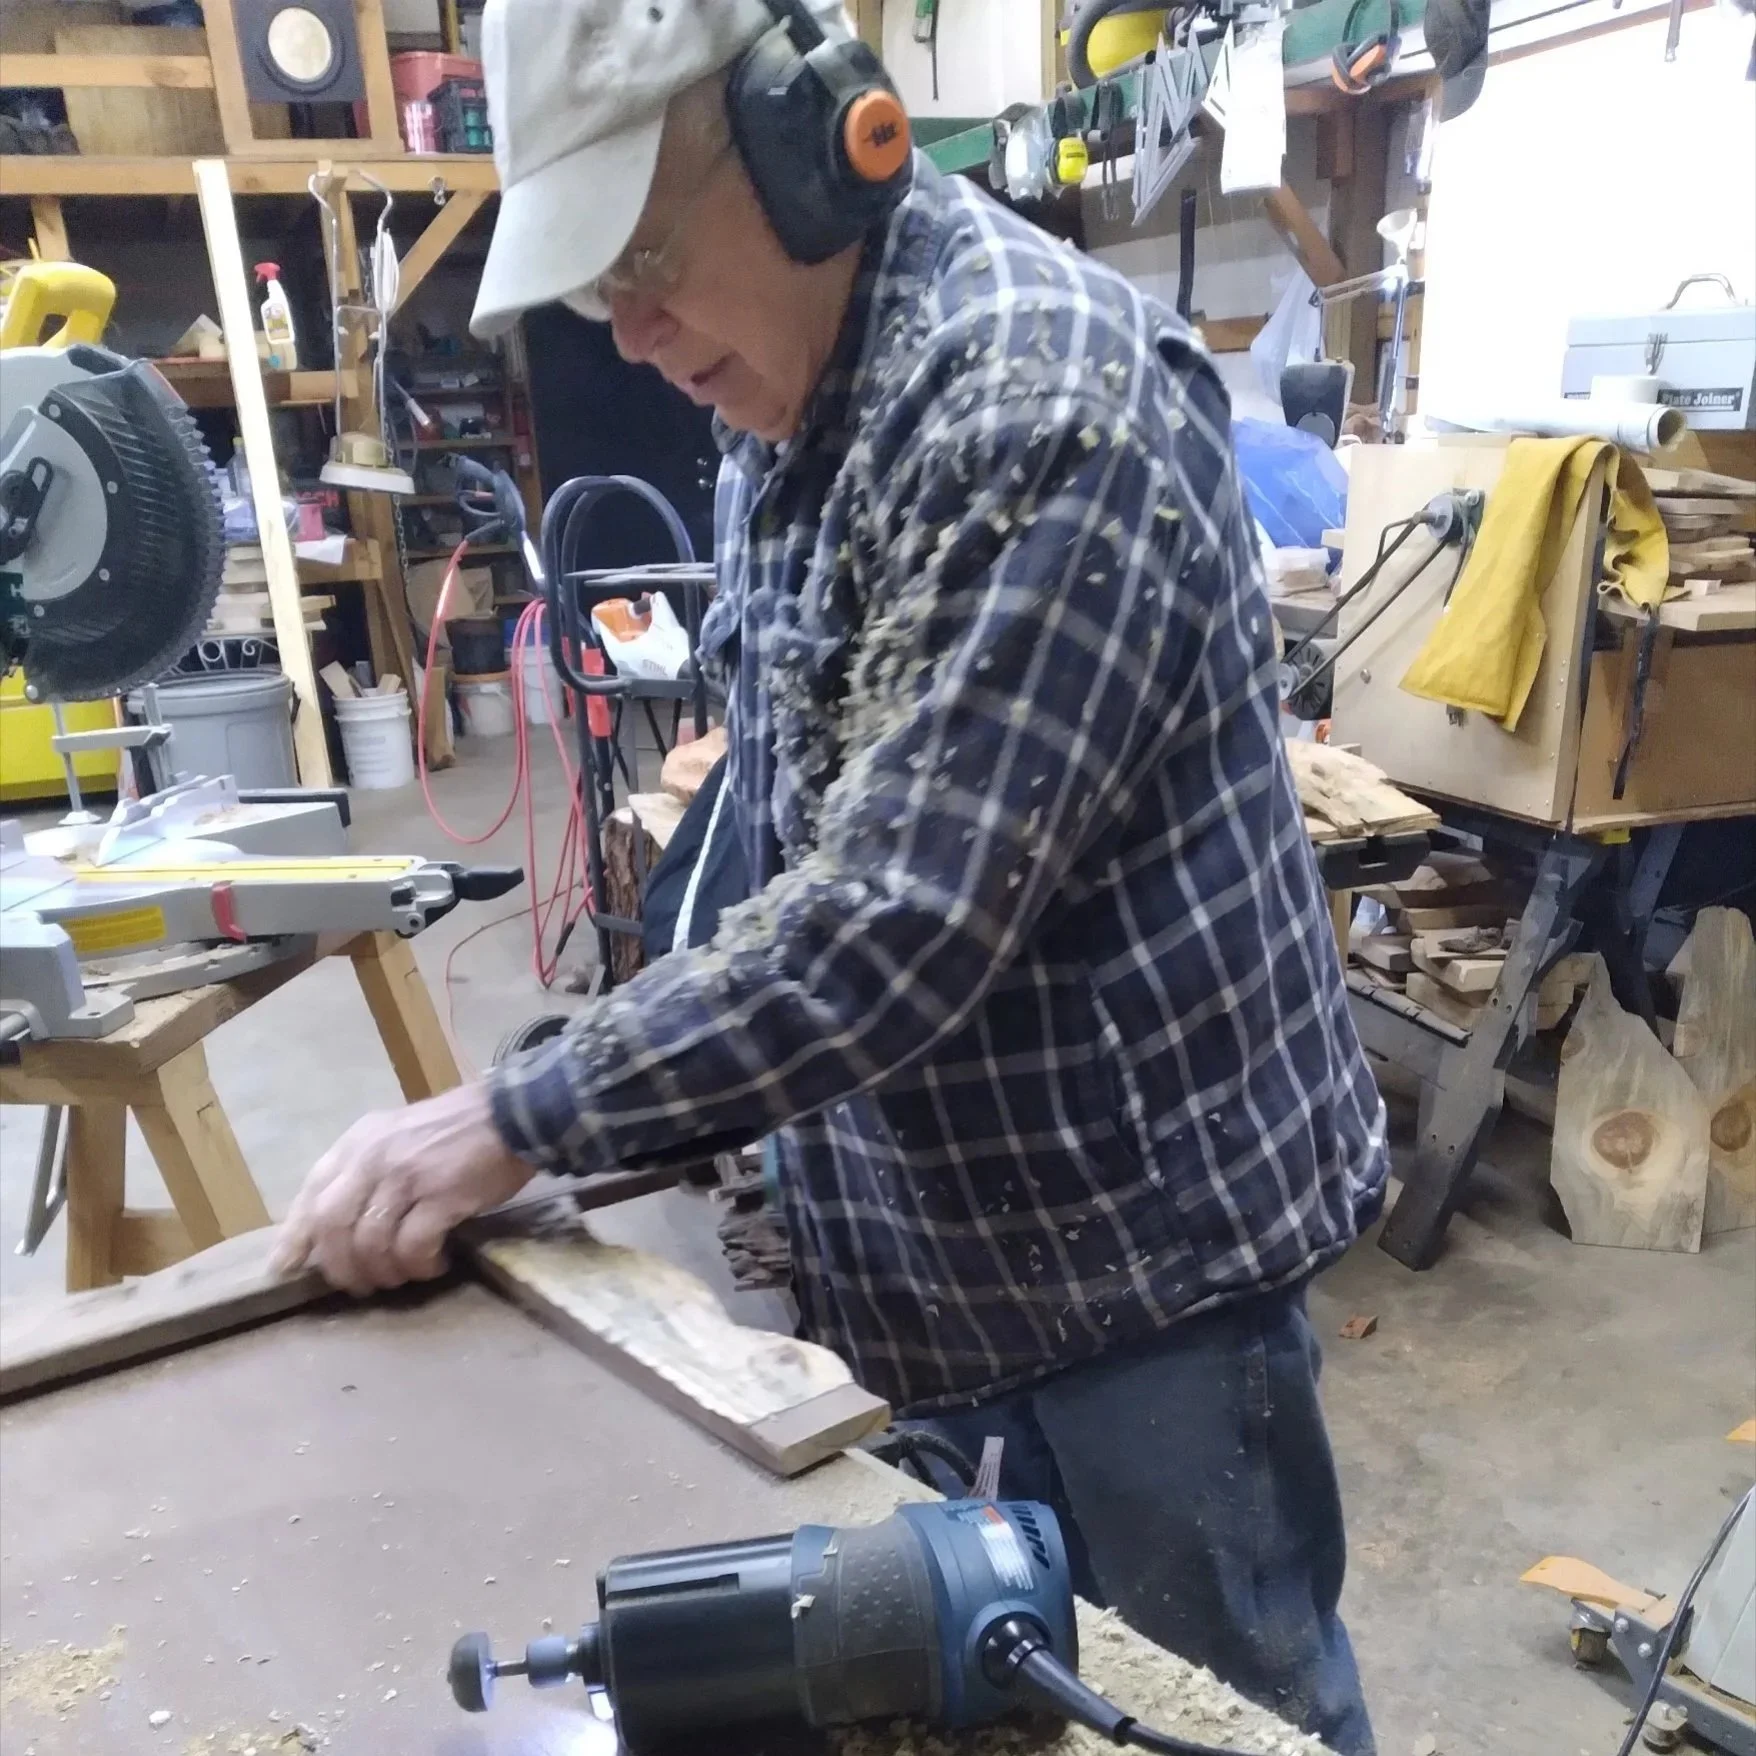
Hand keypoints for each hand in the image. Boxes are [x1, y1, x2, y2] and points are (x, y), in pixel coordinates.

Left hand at [271, 1082, 533, 1294]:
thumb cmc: (454, 1130)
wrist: (511, 1114)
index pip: (311, 1195)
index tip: (284, 1270)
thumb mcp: (396, 1137)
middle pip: (332, 1227)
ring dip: (384, 1272)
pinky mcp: (440, 1195)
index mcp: (357, 1142)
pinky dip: (418, 1265)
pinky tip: (434, 1265)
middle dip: (341, 1267)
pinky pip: (413, 1246)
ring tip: (404, 1276)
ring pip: (371, 1243)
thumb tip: (338, 1230)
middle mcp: (372, 1157)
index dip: (294, 1238)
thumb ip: (366, 1172)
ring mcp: (405, 1176)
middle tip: (361, 1285)